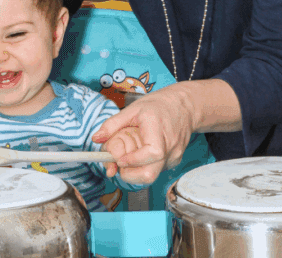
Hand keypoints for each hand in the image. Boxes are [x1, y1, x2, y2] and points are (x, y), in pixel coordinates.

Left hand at [91, 79, 240, 184]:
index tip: (119, 160)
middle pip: (150, 174)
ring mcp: (173, 157)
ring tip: (129, 156)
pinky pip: (155, 169)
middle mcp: (169, 147)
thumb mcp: (132, 109)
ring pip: (151, 175)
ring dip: (134, 171)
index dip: (133, 160)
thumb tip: (96, 138)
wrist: (185, 107)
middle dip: (129, 174)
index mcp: (158, 130)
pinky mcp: (173, 161)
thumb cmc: (159, 106)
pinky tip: (141, 153)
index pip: (152, 153)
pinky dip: (143, 166)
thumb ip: (112, 124)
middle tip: (118, 164)